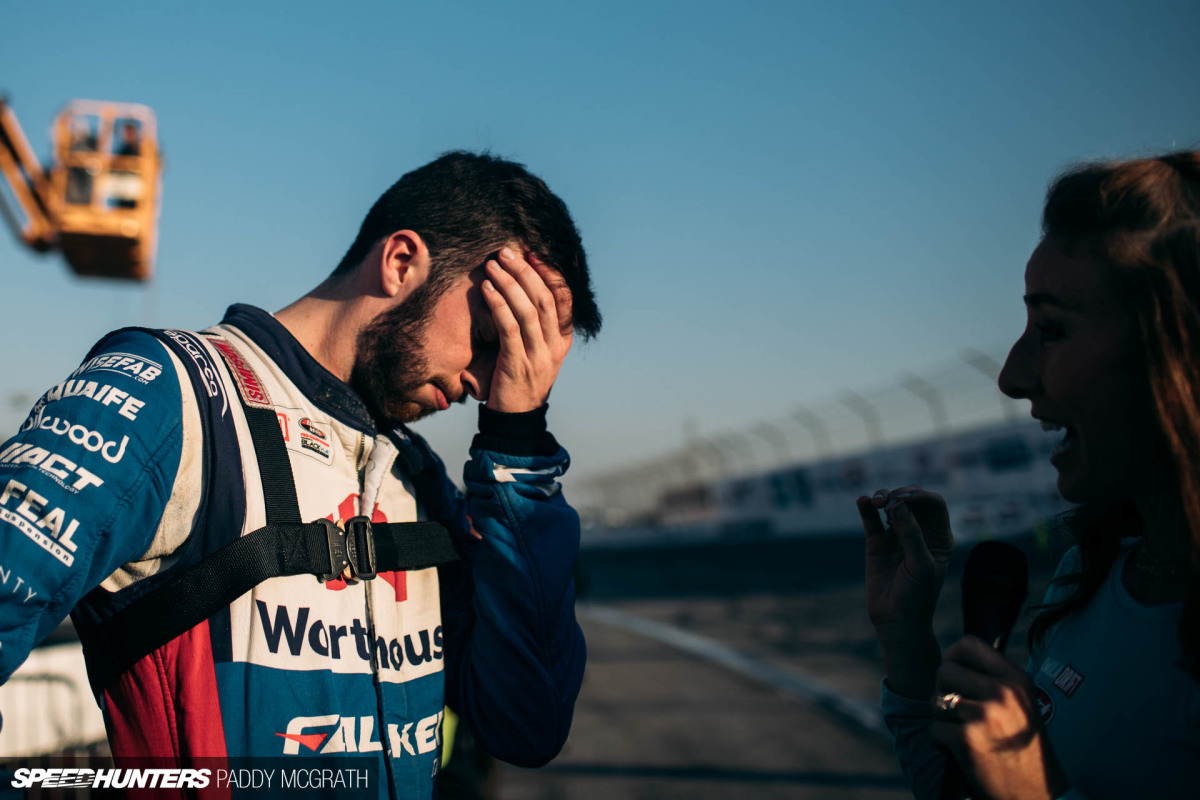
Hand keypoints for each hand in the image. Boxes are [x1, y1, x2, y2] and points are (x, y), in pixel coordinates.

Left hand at [480, 247, 573, 412]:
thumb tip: (523, 287)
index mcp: (562, 340)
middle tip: (506, 252)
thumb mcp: (536, 351)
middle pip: (545, 299)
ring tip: (492, 266)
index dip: (548, 273)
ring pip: (529, 311)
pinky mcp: (517, 364)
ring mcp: (538, 356)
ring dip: (509, 284)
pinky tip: (487, 290)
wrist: (515, 418)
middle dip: (525, 271)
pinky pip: (510, 328)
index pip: (563, 299)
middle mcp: (554, 346)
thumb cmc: (519, 379)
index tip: (531, 253)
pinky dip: (498, 305)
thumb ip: (536, 326)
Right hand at [858, 486, 953, 633]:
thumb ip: (911, 535)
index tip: (905, 500)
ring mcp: (897, 535)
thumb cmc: (917, 596)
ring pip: (891, 504)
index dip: (920, 496)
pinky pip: (871, 518)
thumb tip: (898, 505)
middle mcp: (919, 531)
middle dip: (901, 494)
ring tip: (875, 501)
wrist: (896, 620)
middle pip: (912, 499)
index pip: (934, 504)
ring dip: (883, 497)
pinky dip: (866, 507)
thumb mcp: (920, 565)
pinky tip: (862, 501)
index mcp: (939, 536)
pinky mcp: (877, 542)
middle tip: (889, 502)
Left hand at [932, 636, 1069, 799]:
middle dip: (943, 691)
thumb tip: (953, 658)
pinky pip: (935, 730)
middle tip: (958, 711)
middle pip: (945, 670)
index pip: (969, 643)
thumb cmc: (1024, 747)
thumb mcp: (1020, 703)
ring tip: (965, 733)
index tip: (954, 674)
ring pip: (936, 701)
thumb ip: (993, 679)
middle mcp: (1002, 692)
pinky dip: (942, 743)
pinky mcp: (968, 739)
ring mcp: (985, 715)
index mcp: (1016, 679)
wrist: (1039, 794)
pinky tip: (963, 752)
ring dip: (943, 719)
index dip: (953, 657)